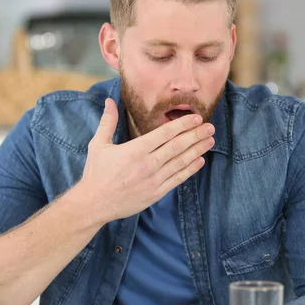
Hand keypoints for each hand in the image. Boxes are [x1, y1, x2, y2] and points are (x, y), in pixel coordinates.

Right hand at [78, 98, 214, 224]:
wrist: (94, 204)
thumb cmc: (96, 174)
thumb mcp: (98, 145)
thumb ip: (108, 122)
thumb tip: (109, 101)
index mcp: (136, 150)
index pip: (166, 133)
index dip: (184, 124)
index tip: (196, 118)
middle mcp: (148, 164)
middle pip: (178, 146)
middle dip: (196, 135)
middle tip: (210, 127)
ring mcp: (154, 180)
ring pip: (181, 162)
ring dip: (197, 150)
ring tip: (210, 141)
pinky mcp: (156, 193)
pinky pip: (177, 179)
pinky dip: (190, 169)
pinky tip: (199, 161)